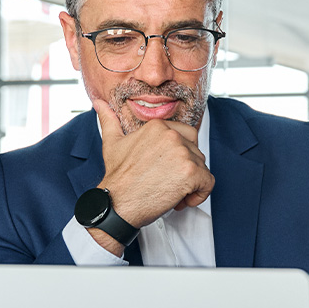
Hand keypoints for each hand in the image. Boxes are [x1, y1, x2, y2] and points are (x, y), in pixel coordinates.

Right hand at [93, 98, 213, 228]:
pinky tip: (181, 201)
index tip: (165, 170)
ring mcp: (183, 154)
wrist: (117, 204)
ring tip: (170, 193)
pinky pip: (208, 183)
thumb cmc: (117, 178)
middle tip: (166, 183)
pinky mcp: (191, 173)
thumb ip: (110, 120)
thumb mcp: (112, 143)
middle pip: (195, 153)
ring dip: (190, 184)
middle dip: (185, 170)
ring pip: (202, 168)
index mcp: (158, 126)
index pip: (186, 136)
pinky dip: (199, 195)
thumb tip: (100, 103)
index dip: (178, 156)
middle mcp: (172, 136)